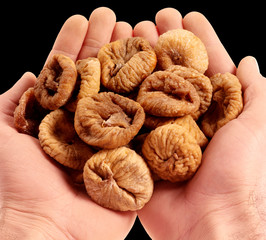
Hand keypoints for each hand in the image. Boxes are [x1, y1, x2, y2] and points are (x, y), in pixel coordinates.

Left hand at [0, 7, 135, 239]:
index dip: (72, 43)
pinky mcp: (132, 155)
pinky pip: (144, 123)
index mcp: (58, 116)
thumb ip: (9, 104)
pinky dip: (150, 98)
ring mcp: (112, 137)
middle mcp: (86, 123)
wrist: (50, 232)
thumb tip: (29, 75)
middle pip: (98, 77)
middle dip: (104, 45)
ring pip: (122, 92)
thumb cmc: (18, 188)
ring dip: (129, 63)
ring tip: (137, 33)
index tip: (81, 18)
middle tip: (115, 17)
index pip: (67, 72)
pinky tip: (158, 72)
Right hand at [135, 9, 265, 238]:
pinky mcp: (138, 146)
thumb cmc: (237, 176)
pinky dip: (118, 93)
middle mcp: (182, 116)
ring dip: (137, 60)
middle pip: (169, 72)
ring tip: (128, 33)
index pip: (203, 66)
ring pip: (145, 88)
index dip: (197, 39)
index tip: (187, 15)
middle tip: (150, 19)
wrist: (207, 223)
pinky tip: (110, 70)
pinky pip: (126, 116)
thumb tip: (248, 62)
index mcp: (210, 110)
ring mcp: (157, 130)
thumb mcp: (257, 129)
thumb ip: (255, 94)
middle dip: (161, 43)